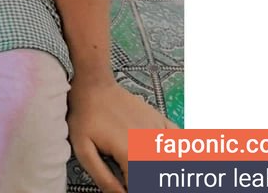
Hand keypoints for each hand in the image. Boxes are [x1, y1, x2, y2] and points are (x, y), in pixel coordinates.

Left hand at [69, 76, 179, 191]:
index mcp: (132, 154)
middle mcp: (150, 143)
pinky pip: (181, 140)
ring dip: (168, 171)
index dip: (134, 191)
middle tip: (132, 176)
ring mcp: (159, 131)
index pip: (143, 186)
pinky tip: (175, 155)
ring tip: (157, 173)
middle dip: (154, 181)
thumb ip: (102, 177)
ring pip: (175, 159)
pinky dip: (183, 151)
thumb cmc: (86, 115)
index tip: (127, 189)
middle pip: (162, 175)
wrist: (94, 86)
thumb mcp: (83, 149)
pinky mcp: (162, 121)